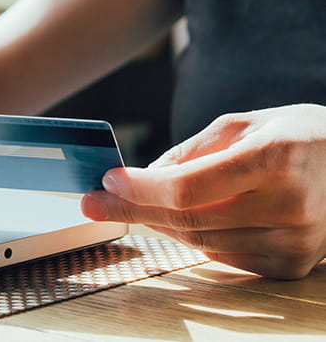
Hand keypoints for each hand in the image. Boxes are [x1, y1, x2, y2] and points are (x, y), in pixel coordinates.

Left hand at [81, 104, 325, 278]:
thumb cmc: (296, 137)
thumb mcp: (242, 124)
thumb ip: (191, 151)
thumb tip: (143, 177)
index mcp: (276, 158)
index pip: (188, 188)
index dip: (141, 188)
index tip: (108, 180)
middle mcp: (289, 205)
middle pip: (188, 219)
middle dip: (132, 209)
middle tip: (94, 202)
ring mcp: (294, 242)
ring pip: (199, 241)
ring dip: (159, 223)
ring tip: (133, 205)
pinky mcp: (290, 265)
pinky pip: (222, 256)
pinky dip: (193, 237)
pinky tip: (177, 219)